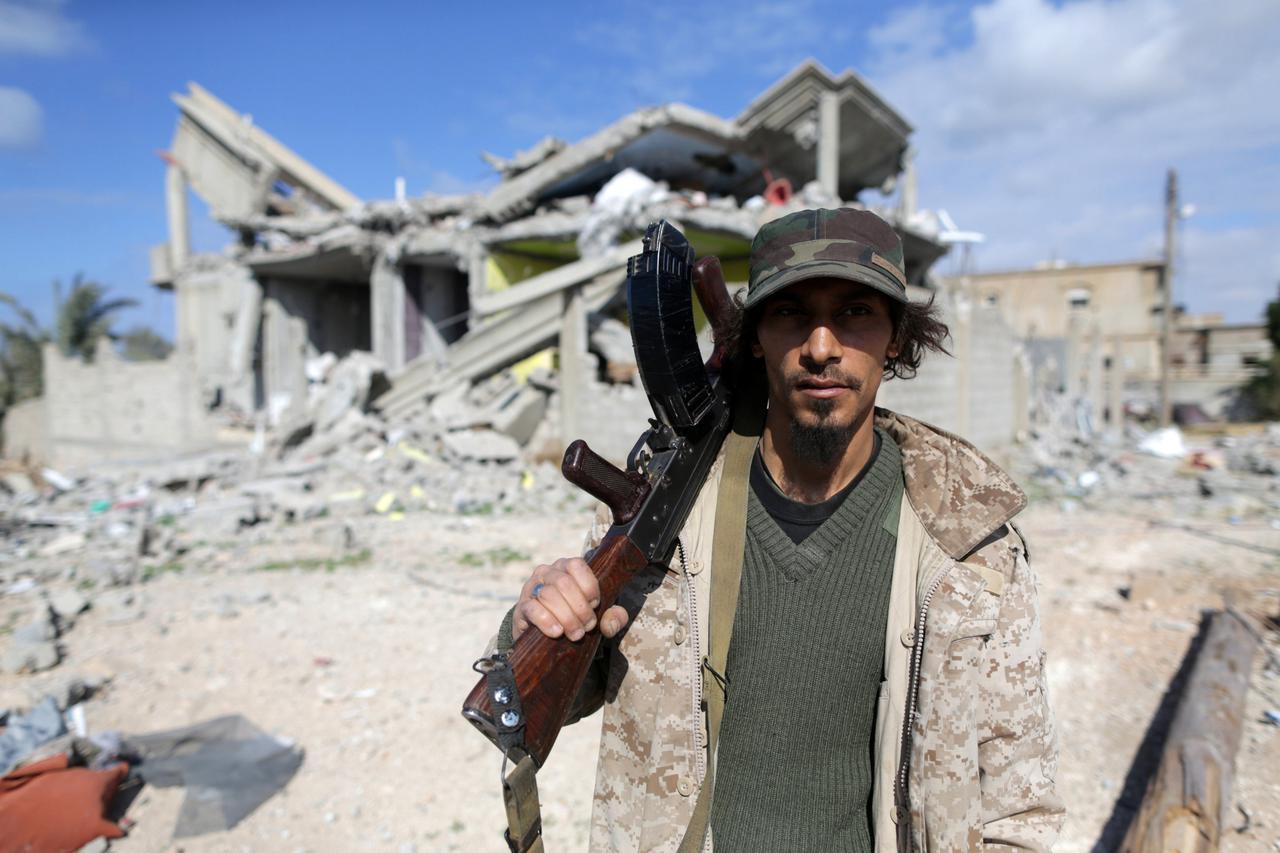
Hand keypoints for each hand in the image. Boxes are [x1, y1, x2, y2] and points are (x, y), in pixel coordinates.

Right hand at [513, 557, 629, 641]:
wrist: (545, 634)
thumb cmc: (576, 617)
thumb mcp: (598, 615)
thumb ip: (613, 617)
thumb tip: (613, 622)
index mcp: (566, 567)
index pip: (577, 566)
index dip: (589, 587)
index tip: (595, 605)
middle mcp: (548, 572)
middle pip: (564, 583)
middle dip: (579, 608)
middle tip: (587, 627)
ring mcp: (532, 587)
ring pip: (549, 595)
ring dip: (566, 617)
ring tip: (576, 634)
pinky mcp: (522, 607)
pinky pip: (533, 609)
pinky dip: (547, 621)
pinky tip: (557, 632)